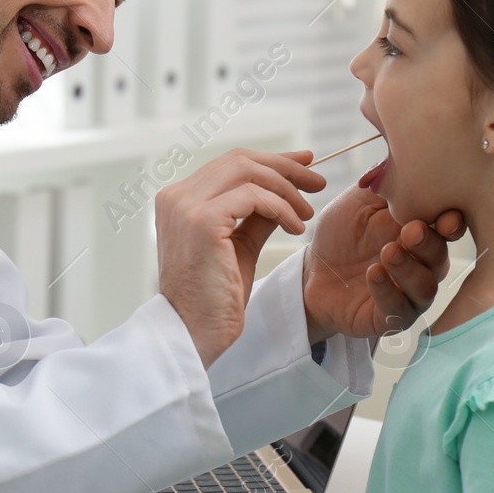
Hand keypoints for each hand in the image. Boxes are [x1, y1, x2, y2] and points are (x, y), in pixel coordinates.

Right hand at [156, 149, 324, 367]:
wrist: (194, 333)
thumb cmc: (214, 297)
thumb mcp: (240, 245)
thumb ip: (257, 215)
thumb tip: (285, 189)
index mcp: (179, 199)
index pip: (230, 163)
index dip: (272, 160)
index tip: (304, 163)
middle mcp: (176, 196)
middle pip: (240, 159)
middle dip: (285, 167)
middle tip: (317, 182)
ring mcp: (186, 206)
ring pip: (248, 171)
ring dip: (286, 188)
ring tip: (307, 211)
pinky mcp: (202, 221)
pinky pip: (253, 197)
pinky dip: (281, 207)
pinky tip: (295, 227)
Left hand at [302, 184, 465, 343]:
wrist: (312, 269)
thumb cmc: (342, 233)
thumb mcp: (360, 201)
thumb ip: (386, 184)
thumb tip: (409, 155)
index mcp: (421, 232)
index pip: (448, 229)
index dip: (451, 224)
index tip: (444, 217)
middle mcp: (422, 265)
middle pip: (440, 257)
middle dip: (428, 244)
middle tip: (409, 231)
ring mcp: (407, 293)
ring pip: (425, 287)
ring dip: (410, 269)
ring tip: (388, 253)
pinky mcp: (388, 318)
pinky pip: (398, 310)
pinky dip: (388, 291)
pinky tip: (373, 275)